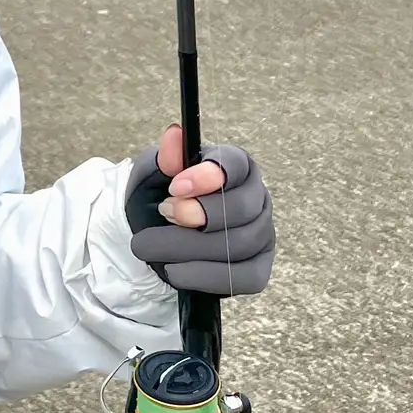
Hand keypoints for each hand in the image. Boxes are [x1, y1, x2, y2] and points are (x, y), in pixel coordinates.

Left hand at [124, 125, 275, 296]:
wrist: (151, 240)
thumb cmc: (156, 199)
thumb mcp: (150, 177)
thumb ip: (164, 159)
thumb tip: (174, 135)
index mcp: (235, 166)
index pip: (235, 165)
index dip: (208, 177)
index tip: (174, 188)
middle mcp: (256, 198)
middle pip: (242, 208)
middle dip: (197, 215)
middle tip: (163, 214)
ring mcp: (262, 236)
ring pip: (239, 244)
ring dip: (190, 247)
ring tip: (152, 245)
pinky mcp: (257, 270)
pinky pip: (242, 277)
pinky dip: (204, 276)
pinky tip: (174, 270)